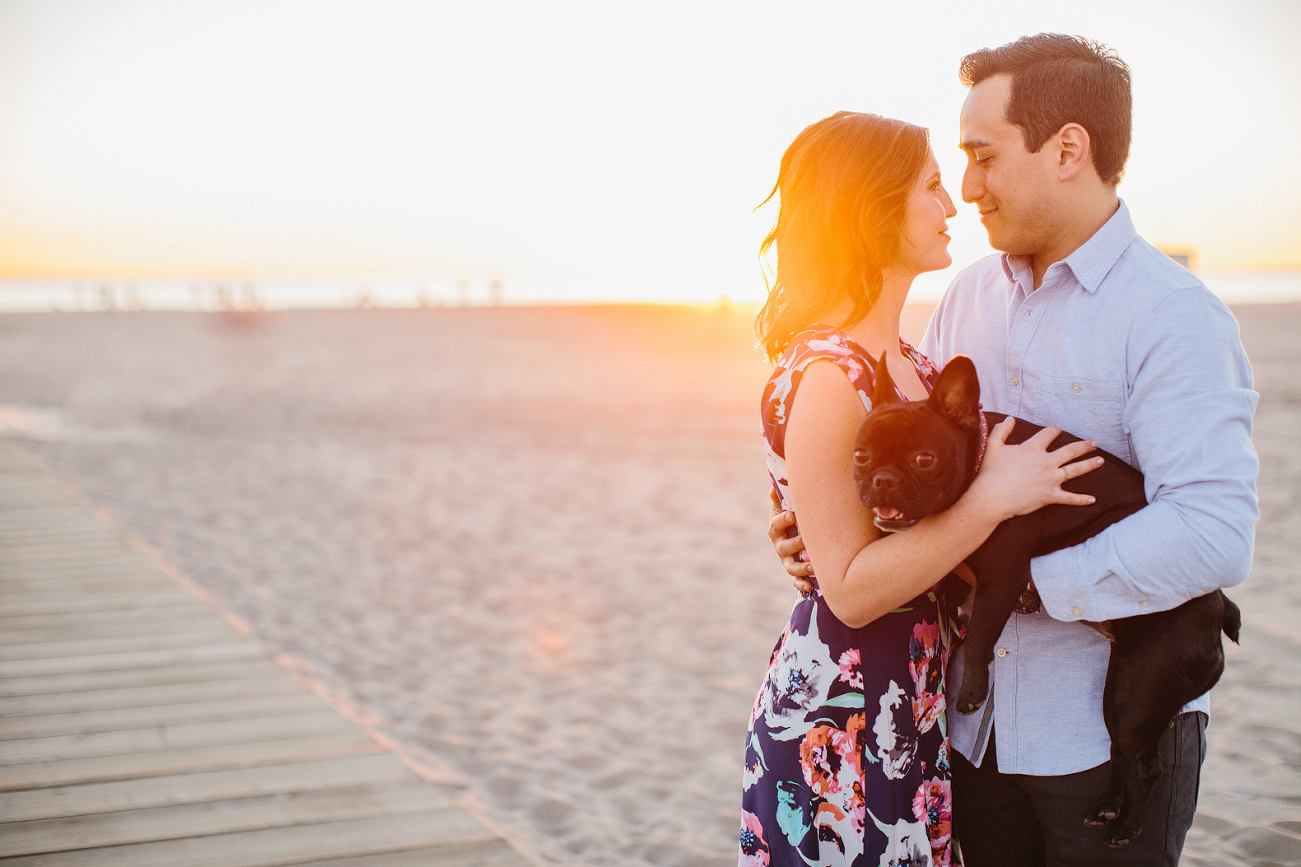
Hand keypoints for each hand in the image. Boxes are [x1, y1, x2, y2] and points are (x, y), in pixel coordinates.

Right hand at [768, 491, 812, 592]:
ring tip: (812, 566)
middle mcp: (780, 546)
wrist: (798, 538)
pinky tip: (809, 587)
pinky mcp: (796, 573)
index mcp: (776, 529)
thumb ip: (780, 497)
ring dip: (800, 567)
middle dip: (795, 544)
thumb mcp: (785, 507)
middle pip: (783, 547)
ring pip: (790, 566)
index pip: (775, 525)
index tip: (792, 515)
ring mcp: (787, 560)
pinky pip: (796, 581)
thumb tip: (774, 484)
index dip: (782, 520)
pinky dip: (801, 584)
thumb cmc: (793, 518)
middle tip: (807, 541)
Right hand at [965, 417, 1102, 521]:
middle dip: (1083, 446)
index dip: (1054, 430)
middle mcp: (1046, 461)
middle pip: (1070, 450)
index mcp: (1033, 448)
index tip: (1058, 428)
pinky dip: (1081, 499)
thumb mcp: (992, 446)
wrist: (992, 497)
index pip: (1048, 434)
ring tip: (1101, 460)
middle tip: (1094, 443)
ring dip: (1090, 464)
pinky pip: (1069, 498)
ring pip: (1075, 470)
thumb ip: (1001, 430)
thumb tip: (1010, 418)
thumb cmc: (990, 472)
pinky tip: (1093, 499)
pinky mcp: (1050, 496)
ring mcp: (1050, 479)